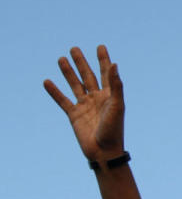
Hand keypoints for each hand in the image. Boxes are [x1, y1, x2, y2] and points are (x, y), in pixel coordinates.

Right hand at [44, 45, 124, 161]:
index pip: (106, 74)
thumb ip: (116, 85)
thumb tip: (114, 64)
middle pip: (88, 76)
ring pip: (75, 85)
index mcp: (109, 96)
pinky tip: (47, 81)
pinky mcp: (74, 115)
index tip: (100, 47)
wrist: (104, 151)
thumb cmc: (114, 130)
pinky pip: (62, 100)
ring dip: (68, 73)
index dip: (103, 61)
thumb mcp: (117, 106)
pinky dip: (55, 92)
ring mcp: (85, 106)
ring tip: (61, 59)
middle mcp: (97, 99)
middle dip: (82, 63)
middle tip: (74, 49)